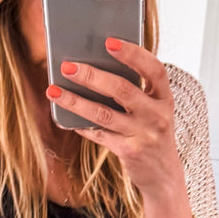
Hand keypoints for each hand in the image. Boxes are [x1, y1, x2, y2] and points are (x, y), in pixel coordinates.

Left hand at [45, 39, 182, 199]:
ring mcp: (144, 135)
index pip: (154, 69)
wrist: (164, 175)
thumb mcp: (153, 110)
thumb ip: (136, 91)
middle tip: (67, 66)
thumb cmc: (152, 133)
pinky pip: (99, 134)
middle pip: (122, 90)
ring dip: (76, 101)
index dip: (133, 54)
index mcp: (165, 98)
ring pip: (104, 114)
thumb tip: (95, 66)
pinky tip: (64, 116)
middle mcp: (158, 115)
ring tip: (54, 90)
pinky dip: (80, 124)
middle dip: (92, 76)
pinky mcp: (130, 151)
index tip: (109, 42)